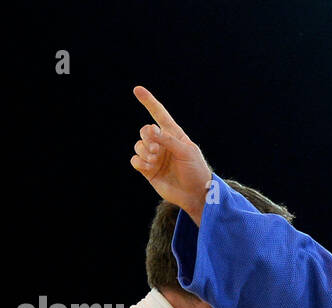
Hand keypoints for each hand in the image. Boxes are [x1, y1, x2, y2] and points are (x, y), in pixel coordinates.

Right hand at [130, 85, 213, 225]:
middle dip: (147, 137)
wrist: (195, 195)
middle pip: (144, 131)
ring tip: (155, 160)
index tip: (138, 90)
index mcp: (174, 136)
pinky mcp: (148, 170)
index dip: (149, 102)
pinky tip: (149, 167)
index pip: (160, 115)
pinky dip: (140, 161)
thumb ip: (168, 140)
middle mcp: (163, 144)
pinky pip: (135, 160)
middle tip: (156, 149)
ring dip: (145, 151)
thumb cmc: (196, 171)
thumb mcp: (186, 152)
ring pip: (138, 146)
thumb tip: (150, 130)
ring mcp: (155, 157)